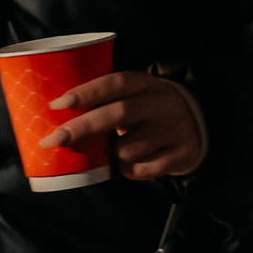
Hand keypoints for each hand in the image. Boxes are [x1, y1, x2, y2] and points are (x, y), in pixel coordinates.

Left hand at [44, 71, 206, 180]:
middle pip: (118, 114)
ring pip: (126, 150)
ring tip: (119, 148)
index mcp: (147, 83)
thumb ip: (107, 102)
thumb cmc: (147, 111)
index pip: (116, 82)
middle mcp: (162, 103)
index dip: (87, 92)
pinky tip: (136, 161)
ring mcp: (174, 129)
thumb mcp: (135, 96)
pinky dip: (129, 170)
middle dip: (82, 127)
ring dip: (112, 155)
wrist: (197, 125)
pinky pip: (139, 171)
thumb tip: (55, 118)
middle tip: (54, 139)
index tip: (58, 104)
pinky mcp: (181, 154)